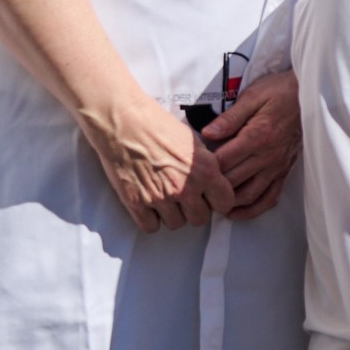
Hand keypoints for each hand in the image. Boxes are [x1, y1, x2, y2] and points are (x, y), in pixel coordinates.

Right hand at [84, 91, 233, 232]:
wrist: (125, 122)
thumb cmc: (159, 126)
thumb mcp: (194, 142)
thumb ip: (206, 165)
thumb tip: (213, 181)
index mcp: (205, 170)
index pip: (225, 203)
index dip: (218, 201)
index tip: (211, 198)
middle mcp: (185, 188)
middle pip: (200, 219)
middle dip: (194, 210)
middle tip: (185, 198)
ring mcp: (160, 198)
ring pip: (176, 224)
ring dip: (172, 214)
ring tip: (165, 197)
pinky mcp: (136, 203)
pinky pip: (150, 226)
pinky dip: (151, 219)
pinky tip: (150, 204)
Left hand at [203, 69, 302, 217]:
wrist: (311, 96)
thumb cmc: (279, 92)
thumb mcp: (253, 96)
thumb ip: (229, 118)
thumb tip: (206, 134)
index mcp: (257, 136)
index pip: (223, 161)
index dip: (204, 168)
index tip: (190, 168)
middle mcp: (268, 156)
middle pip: (233, 181)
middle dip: (212, 187)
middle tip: (194, 188)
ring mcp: (277, 167)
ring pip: (249, 195)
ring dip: (228, 203)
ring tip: (210, 201)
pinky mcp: (284, 172)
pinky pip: (269, 198)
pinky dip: (252, 210)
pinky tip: (236, 213)